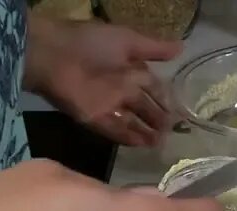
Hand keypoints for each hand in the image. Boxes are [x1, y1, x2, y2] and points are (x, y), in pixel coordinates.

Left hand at [25, 16, 180, 145]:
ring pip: (131, 121)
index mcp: (129, 68)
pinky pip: (114, 130)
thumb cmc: (91, 43)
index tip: (180, 113)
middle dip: (158, 118)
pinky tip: (143, 144)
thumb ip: (154, 48)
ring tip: (162, 142)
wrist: (55, 55)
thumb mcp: (127, 40)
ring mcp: (107, 104)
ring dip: (146, 131)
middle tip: (174, 131)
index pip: (153, 87)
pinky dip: (128, 137)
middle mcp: (121, 87)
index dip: (166, 99)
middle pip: (144, 107)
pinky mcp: (93, 118)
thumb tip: (182, 48)